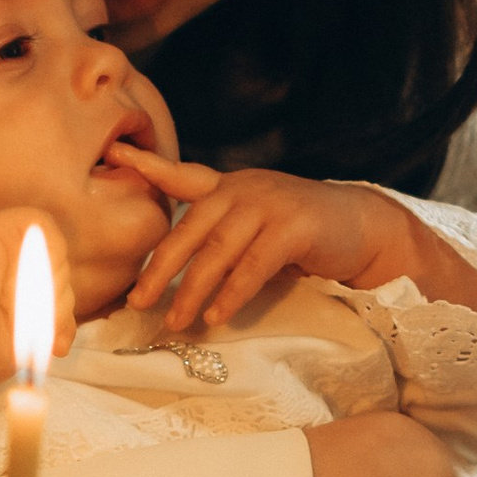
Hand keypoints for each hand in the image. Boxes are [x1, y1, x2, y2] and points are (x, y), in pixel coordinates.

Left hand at [120, 152, 417, 333]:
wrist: (362, 228)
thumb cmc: (302, 234)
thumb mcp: (254, 222)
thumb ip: (218, 232)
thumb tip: (171, 272)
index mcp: (229, 187)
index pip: (181, 176)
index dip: (148, 166)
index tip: (114, 156)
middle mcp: (244, 189)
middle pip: (190, 230)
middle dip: (160, 269)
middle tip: (137, 302)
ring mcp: (269, 206)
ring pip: (217, 251)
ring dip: (193, 290)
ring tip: (175, 321)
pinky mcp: (294, 228)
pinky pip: (254, 266)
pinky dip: (233, 294)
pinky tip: (218, 316)